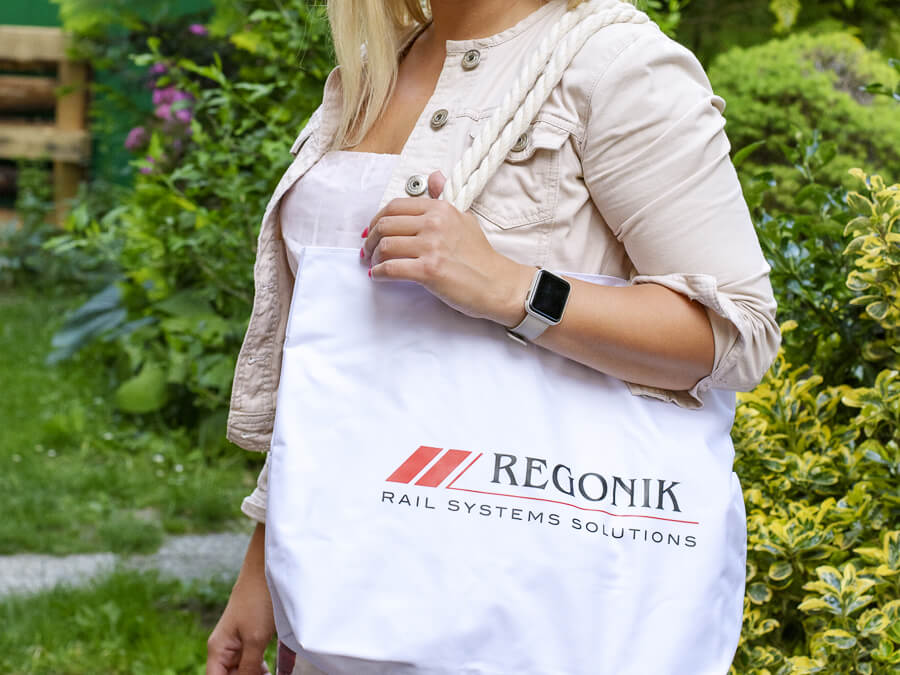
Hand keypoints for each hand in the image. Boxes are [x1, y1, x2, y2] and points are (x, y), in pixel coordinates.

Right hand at [207, 525, 274, 674]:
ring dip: (253, 674)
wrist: (267, 569)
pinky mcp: (250, 635)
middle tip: (265, 674)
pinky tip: (271, 668)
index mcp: (218, 649)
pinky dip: (258, 667)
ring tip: (268, 673)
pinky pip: (250, 659)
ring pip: (240, 669)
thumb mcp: (255, 639)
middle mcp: (224, 647)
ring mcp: (237, 641)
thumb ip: (248, 667)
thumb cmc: (258, 600)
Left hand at [361, 170, 533, 326]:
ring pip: (385, 246)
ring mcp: (431, 247)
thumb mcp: (464, 218)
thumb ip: (444, 199)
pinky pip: (391, 268)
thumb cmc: (480, 256)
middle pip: (386, 224)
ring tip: (374, 264)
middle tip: (368, 249)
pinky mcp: (429, 271)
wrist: (497, 284)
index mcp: (440, 209)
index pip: (396, 206)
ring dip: (373, 257)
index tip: (372, 230)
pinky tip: (378, 276)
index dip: (378, 219)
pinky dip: (379, 273)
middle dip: (371, 238)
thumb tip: (435, 177)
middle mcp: (435, 224)